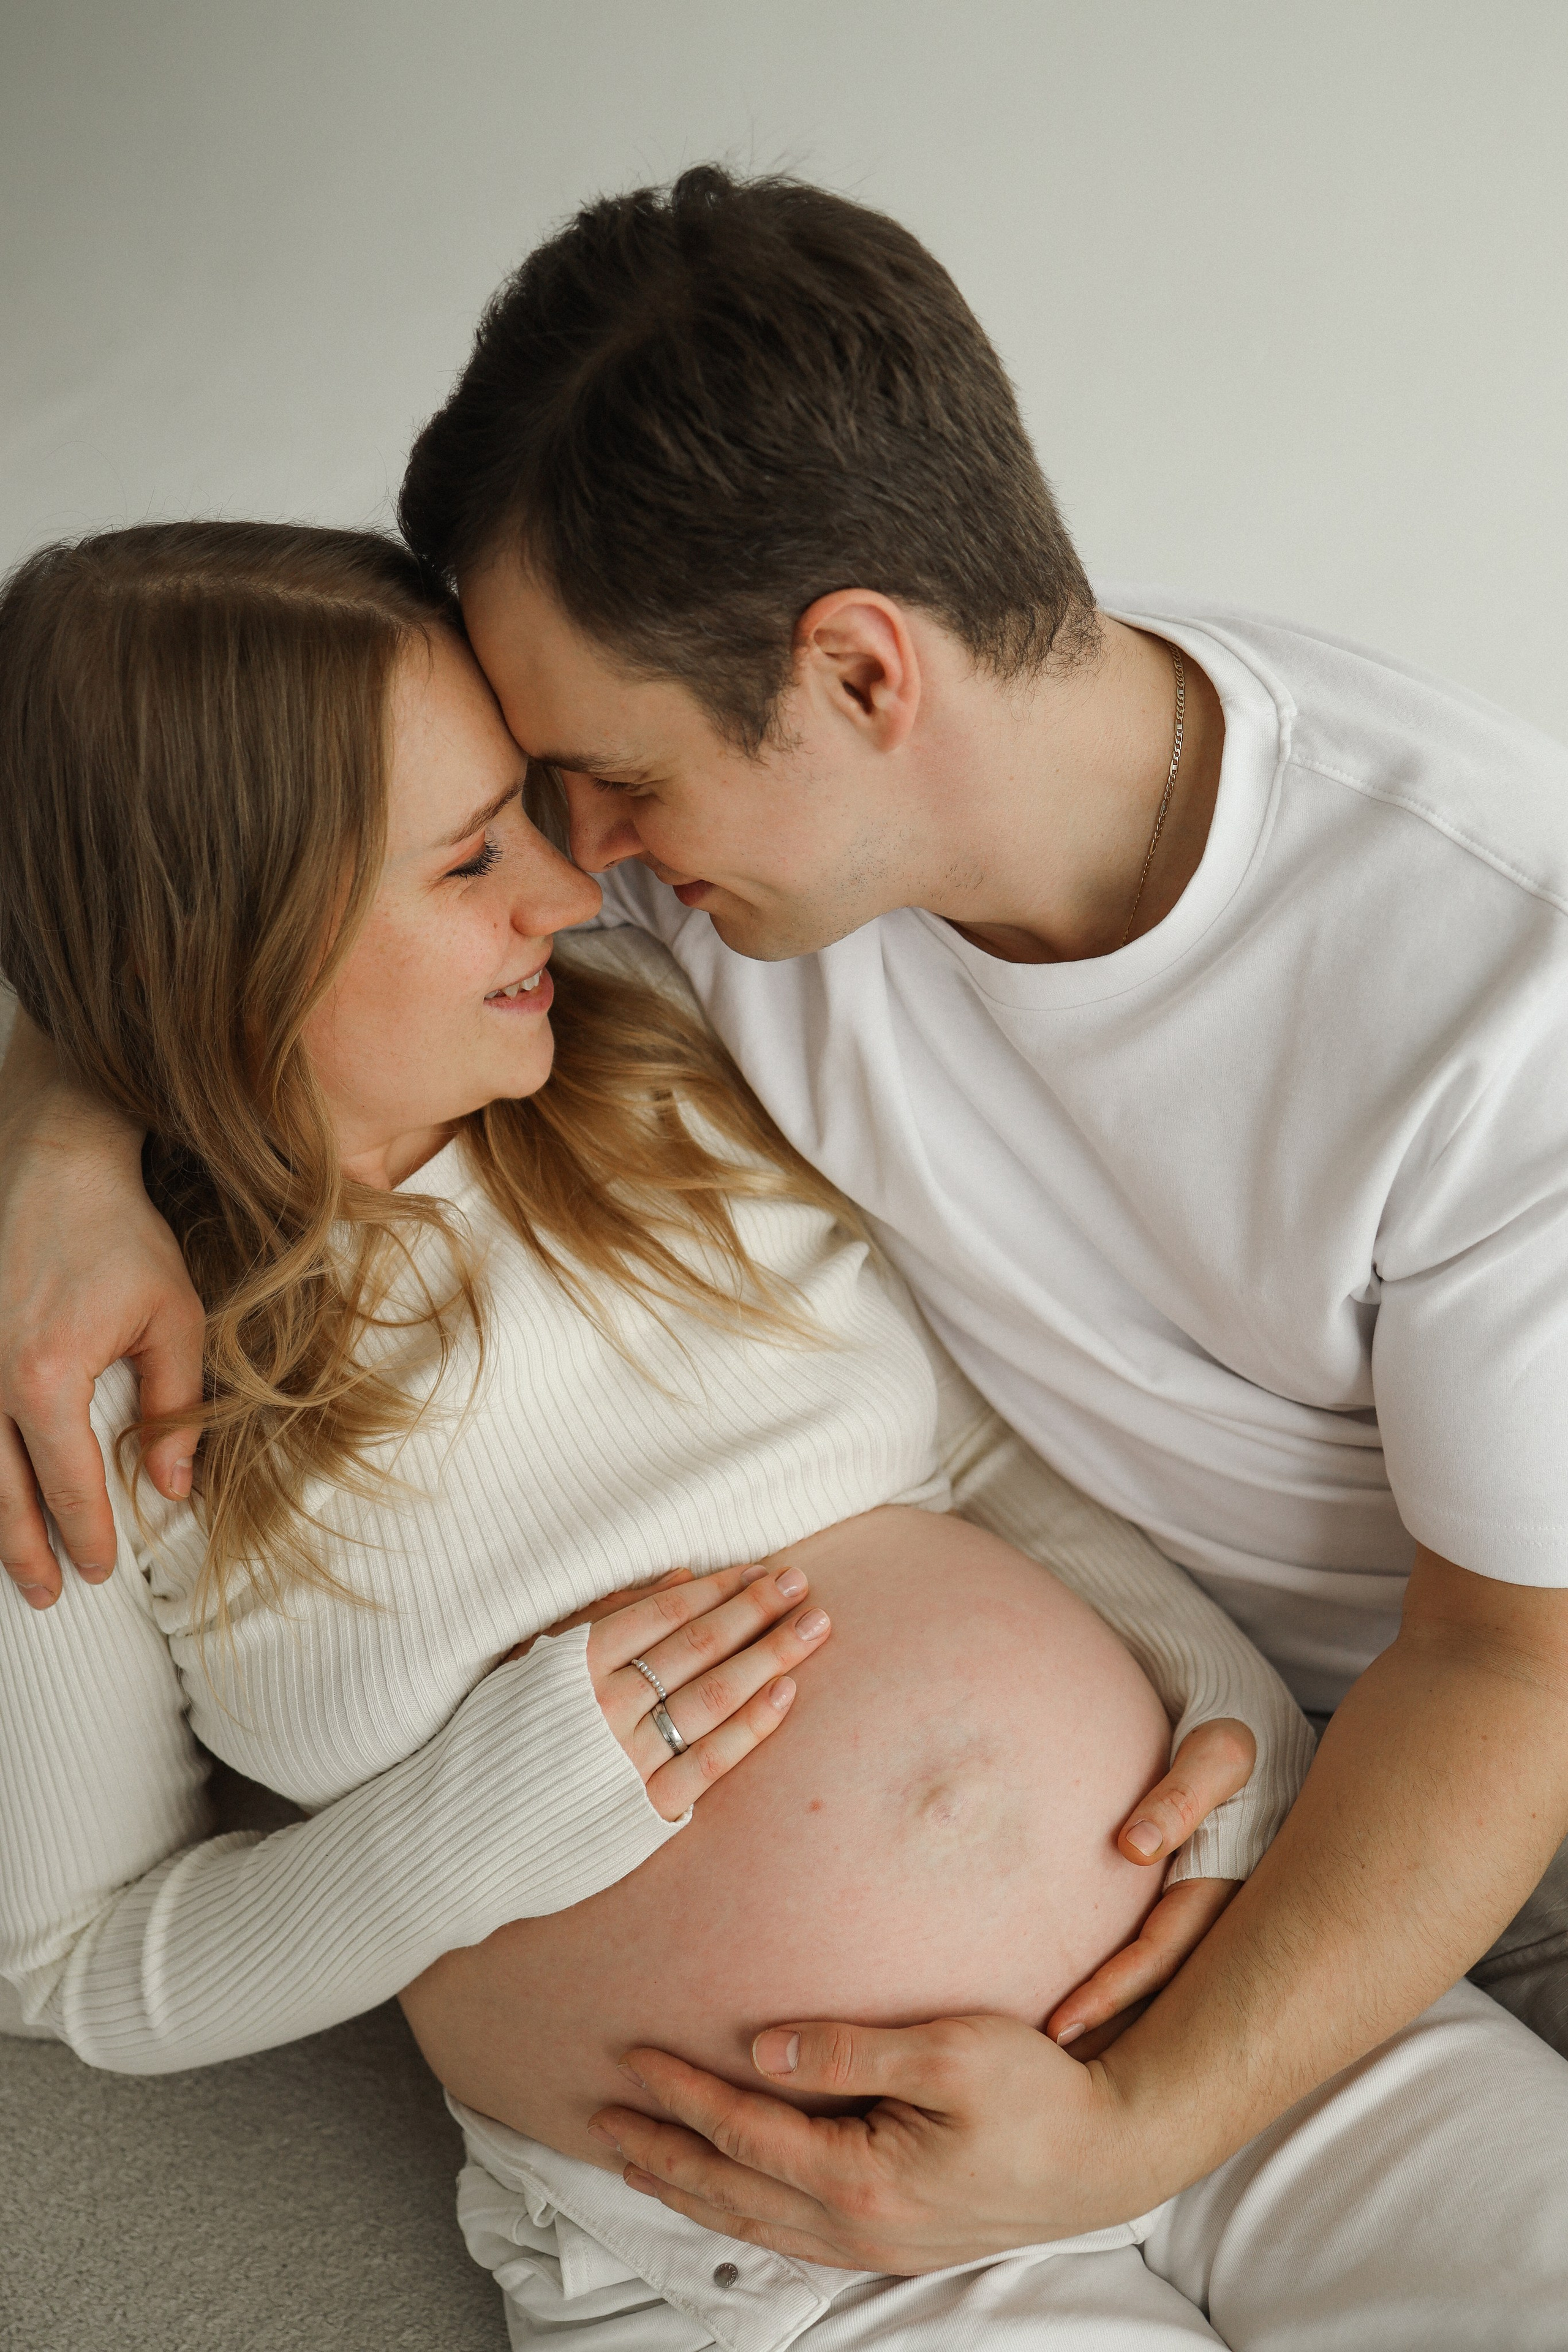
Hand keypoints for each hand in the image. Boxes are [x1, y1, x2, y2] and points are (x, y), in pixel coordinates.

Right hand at [0, 1016, 203, 1605]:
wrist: (51, 1162)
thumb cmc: (118, 1234)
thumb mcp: (172, 1317)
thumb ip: (176, 1408)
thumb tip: (175, 1489)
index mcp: (43, 1378)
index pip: (64, 1484)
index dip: (84, 1534)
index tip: (97, 1569)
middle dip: (24, 1550)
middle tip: (47, 1593)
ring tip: (12, 1564)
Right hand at [509, 1561, 830, 1821]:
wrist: (456, 1837)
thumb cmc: (498, 1740)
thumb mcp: (536, 1662)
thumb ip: (605, 1614)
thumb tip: (681, 1575)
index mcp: (573, 1661)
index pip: (664, 1613)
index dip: (719, 1589)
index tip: (761, 1570)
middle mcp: (603, 1703)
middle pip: (698, 1646)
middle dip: (756, 1610)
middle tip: (799, 1584)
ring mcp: (626, 1758)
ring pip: (713, 1695)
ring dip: (770, 1655)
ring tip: (813, 1626)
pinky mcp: (642, 1809)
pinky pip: (711, 1760)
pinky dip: (752, 1724)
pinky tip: (785, 1692)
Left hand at [590, 2011, 1143, 2272]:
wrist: (1112, 2154)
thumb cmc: (1041, 2091)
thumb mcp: (949, 2049)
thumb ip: (847, 2050)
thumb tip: (761, 2051)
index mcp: (862, 2180)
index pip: (743, 2131)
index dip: (682, 2092)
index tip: (632, 2054)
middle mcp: (856, 2227)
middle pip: (731, 2190)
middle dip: (660, 2153)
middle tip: (597, 2120)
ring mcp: (875, 2244)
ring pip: (754, 2223)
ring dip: (690, 2190)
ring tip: (638, 2160)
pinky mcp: (894, 2242)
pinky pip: (789, 2235)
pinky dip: (739, 2213)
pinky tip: (725, 2197)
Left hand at [1045, 1715, 1255, 2051]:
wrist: (1221, 1678)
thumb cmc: (1224, 1704)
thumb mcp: (1222, 1744)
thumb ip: (1185, 1789)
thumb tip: (1133, 1848)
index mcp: (1232, 1875)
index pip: (1169, 1949)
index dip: (1120, 1989)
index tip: (1061, 2024)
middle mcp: (1220, 1896)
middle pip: (1166, 1979)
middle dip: (1114, 2025)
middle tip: (1045, 2057)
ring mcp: (1200, 1886)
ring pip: (1158, 1966)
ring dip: (1113, 2009)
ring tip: (1049, 2048)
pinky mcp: (1179, 1870)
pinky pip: (1147, 1928)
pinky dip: (1114, 1965)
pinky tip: (1069, 1991)